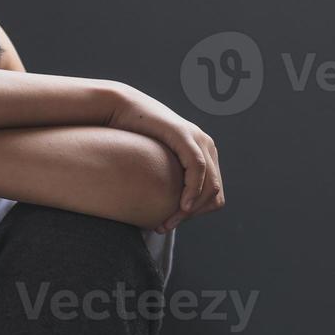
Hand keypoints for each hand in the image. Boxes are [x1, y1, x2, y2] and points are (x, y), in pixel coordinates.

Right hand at [105, 84, 223, 231]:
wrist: (119, 108)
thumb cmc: (131, 139)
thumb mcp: (156, 165)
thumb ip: (167, 180)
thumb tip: (168, 208)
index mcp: (204, 153)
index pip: (213, 194)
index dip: (196, 214)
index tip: (171, 223)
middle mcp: (206, 146)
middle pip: (215, 193)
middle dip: (193, 215)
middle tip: (167, 226)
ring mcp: (198, 139)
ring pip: (210, 185)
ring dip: (191, 209)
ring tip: (169, 221)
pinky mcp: (185, 136)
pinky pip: (198, 169)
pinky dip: (193, 191)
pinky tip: (182, 206)